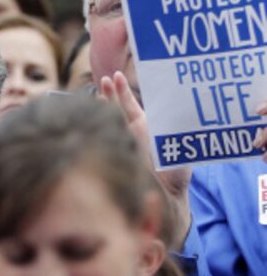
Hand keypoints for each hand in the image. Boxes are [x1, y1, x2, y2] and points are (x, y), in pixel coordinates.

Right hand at [100, 71, 191, 245]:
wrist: (169, 198)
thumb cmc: (177, 173)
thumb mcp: (180, 145)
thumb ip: (176, 129)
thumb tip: (182, 106)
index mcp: (144, 127)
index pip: (129, 105)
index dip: (123, 91)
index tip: (118, 77)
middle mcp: (130, 133)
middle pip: (115, 108)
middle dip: (110, 94)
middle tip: (106, 80)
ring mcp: (122, 144)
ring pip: (108, 121)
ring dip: (103, 106)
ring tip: (99, 91)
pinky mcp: (117, 156)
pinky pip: (105, 138)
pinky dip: (98, 127)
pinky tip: (94, 116)